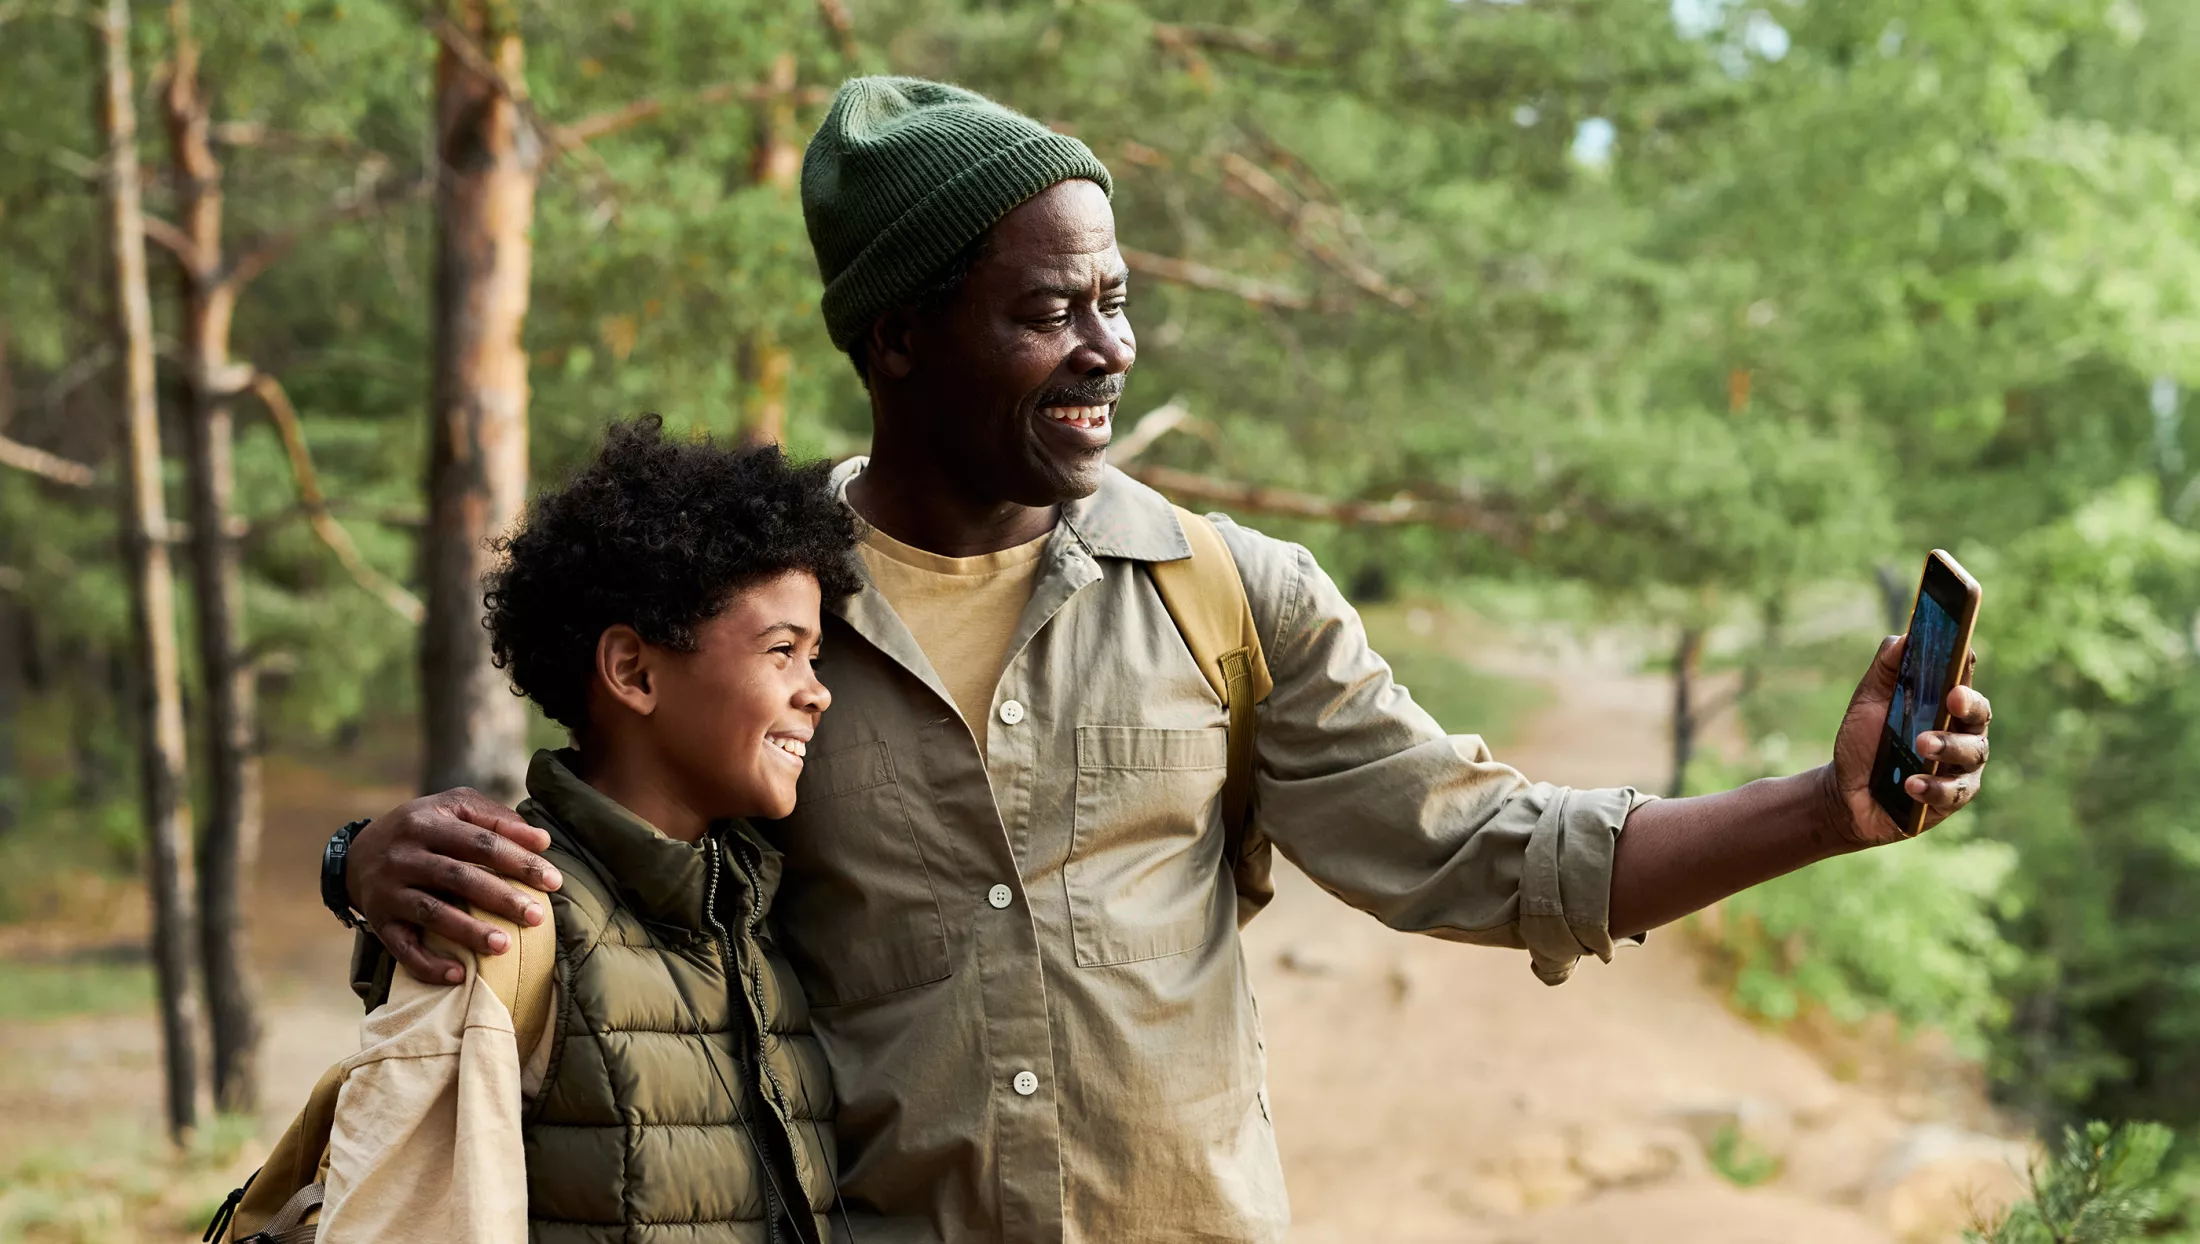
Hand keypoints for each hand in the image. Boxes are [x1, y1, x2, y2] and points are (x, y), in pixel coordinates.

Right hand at [348, 788, 563, 983]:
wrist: (356, 855)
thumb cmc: (423, 829)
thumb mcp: (452, 808)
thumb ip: (495, 818)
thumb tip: (542, 840)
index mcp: (426, 822)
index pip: (480, 842)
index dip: (518, 861)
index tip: (554, 881)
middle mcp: (403, 856)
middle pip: (458, 877)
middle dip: (501, 898)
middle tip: (537, 917)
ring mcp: (388, 891)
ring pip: (431, 912)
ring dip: (469, 932)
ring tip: (505, 946)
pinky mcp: (379, 922)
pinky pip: (402, 948)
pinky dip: (428, 964)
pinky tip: (459, 974)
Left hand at [1824, 635, 1991, 847]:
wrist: (1845, 791)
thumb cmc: (1864, 740)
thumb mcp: (1868, 701)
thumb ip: (1886, 669)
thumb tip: (1905, 637)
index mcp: (1944, 703)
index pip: (1963, 678)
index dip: (1965, 665)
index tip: (1963, 652)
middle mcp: (1962, 732)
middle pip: (1980, 714)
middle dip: (1969, 705)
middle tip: (1952, 700)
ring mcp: (1961, 766)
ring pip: (1972, 753)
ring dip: (1948, 747)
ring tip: (1921, 745)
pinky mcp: (1952, 798)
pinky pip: (1953, 793)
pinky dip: (1934, 787)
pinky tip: (1911, 785)